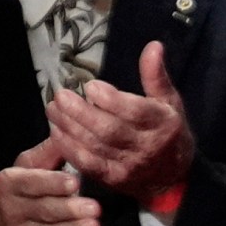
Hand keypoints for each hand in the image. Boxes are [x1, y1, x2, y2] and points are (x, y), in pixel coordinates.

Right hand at [0, 137, 103, 225]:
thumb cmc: (21, 192)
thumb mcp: (26, 167)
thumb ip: (47, 152)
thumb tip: (67, 133)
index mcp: (8, 183)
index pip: (31, 183)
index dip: (53, 184)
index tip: (74, 183)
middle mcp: (11, 210)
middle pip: (44, 210)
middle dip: (70, 210)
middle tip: (94, 208)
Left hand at [45, 41, 194, 202]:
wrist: (172, 178)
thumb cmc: (168, 131)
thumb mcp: (169, 101)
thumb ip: (156, 75)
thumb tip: (153, 46)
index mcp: (161, 123)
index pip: (134, 112)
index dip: (110, 99)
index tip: (90, 86)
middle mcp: (145, 146)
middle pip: (109, 130)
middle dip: (80, 112)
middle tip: (60, 95)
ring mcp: (127, 165)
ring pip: (94, 147)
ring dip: (69, 127)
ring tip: (53, 109)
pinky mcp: (112, 179)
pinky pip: (87, 164)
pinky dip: (68, 148)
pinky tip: (56, 132)